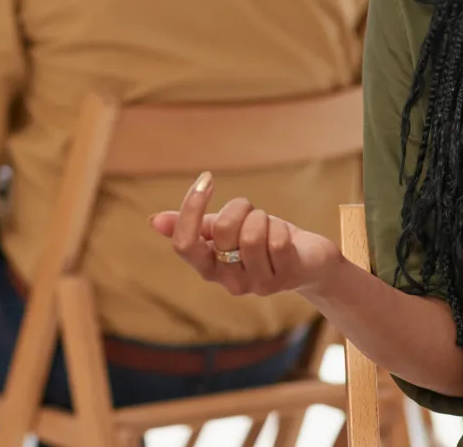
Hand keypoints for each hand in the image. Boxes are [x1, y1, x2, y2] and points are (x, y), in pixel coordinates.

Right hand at [150, 172, 341, 297]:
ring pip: (251, 235)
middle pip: (223, 230)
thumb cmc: (263, 240)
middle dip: (240, 208)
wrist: (308, 260)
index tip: (206, 179)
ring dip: (263, 218)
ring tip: (269, 225)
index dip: (190, 209)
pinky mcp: (286, 278)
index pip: (184, 244)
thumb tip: (154, 221)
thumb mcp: (226, 229)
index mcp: (209, 268)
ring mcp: (258, 284)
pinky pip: (276, 239)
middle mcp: (229, 282)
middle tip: (251, 212)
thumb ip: (194, 226)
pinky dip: (281, 227)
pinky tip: (287, 238)